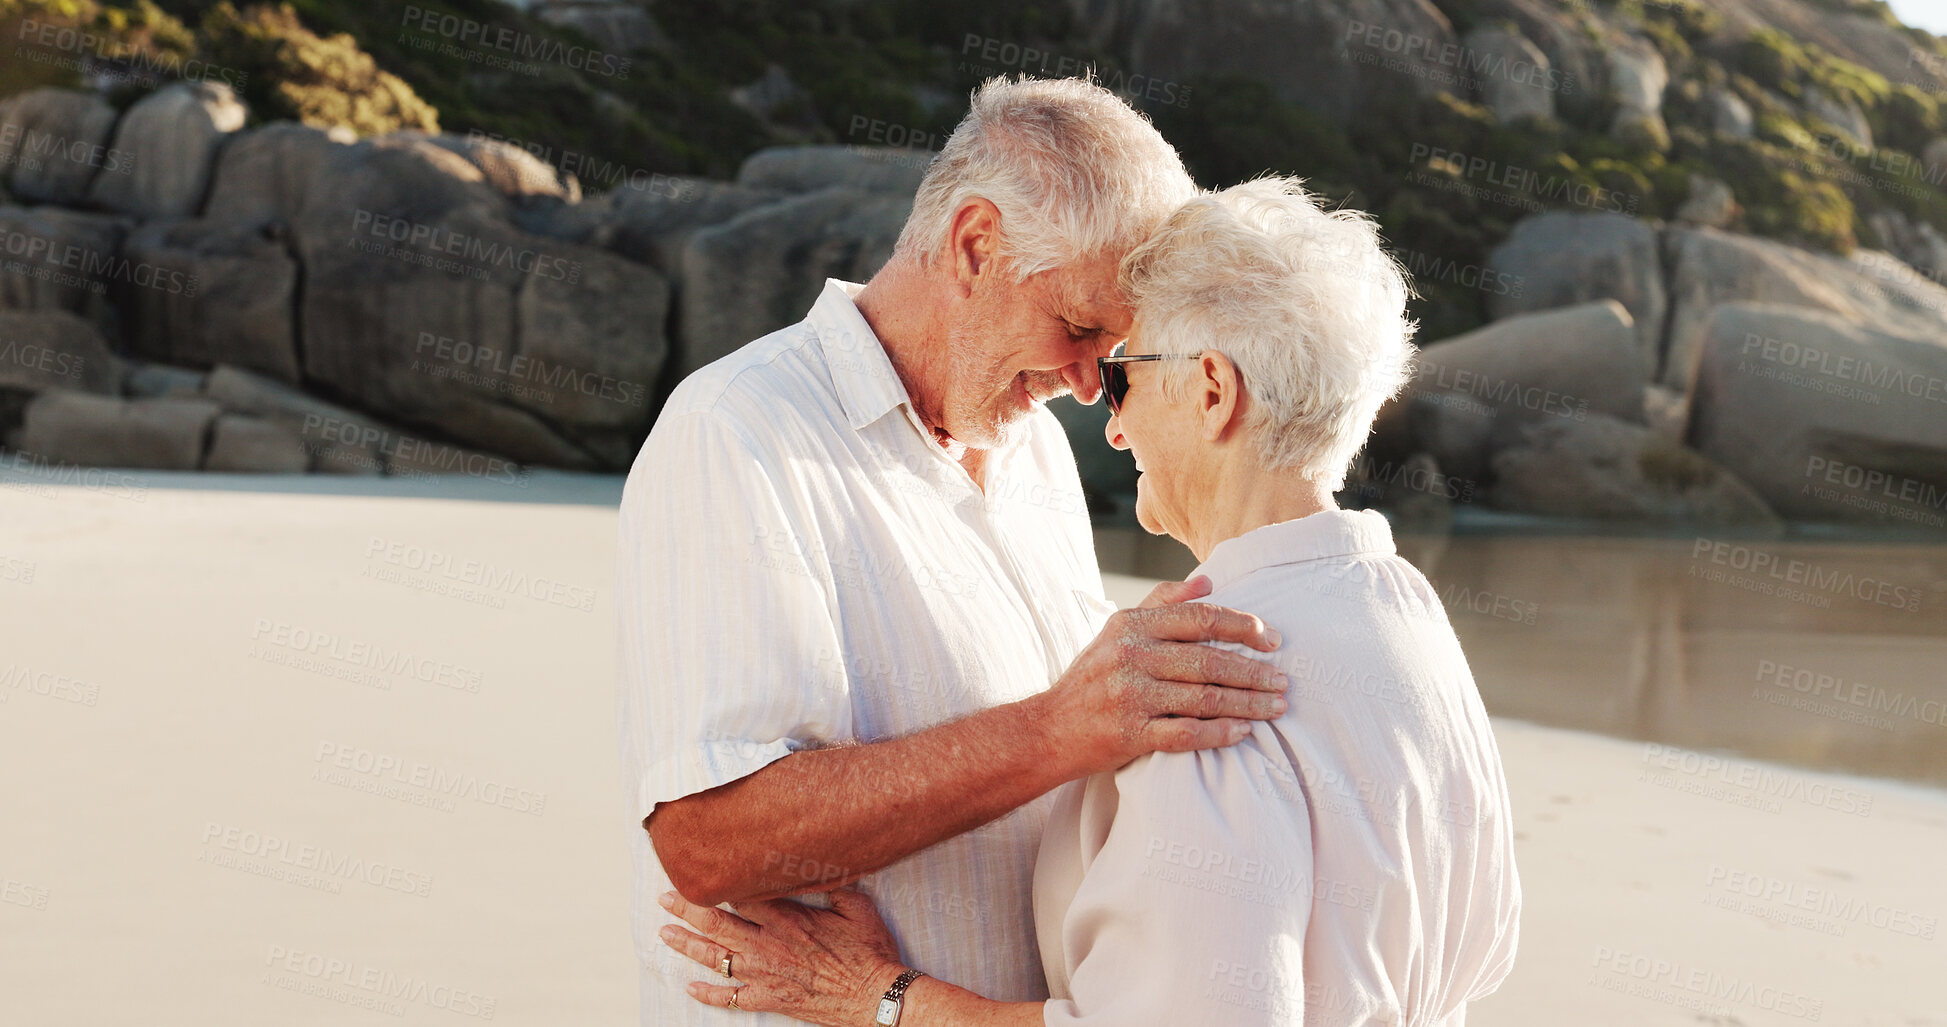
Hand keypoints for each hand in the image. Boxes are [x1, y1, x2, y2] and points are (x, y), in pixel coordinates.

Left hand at [659, 887, 906, 1025]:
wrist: (874, 997)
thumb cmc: (868, 953)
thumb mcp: (858, 909)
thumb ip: (836, 886)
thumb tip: (827, 862)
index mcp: (787, 919)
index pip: (741, 896)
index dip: (719, 884)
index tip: (703, 871)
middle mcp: (768, 945)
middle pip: (717, 924)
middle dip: (687, 909)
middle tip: (665, 898)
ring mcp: (765, 974)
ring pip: (715, 958)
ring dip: (688, 945)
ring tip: (666, 934)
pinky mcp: (769, 998)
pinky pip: (730, 997)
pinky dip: (709, 994)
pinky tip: (690, 987)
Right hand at [1041, 575, 1285, 774]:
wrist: (1047, 729)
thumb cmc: (1091, 678)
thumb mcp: (1117, 630)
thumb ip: (1161, 603)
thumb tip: (1208, 582)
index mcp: (1132, 625)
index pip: (1199, 618)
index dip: (1242, 626)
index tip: (1272, 639)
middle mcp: (1131, 656)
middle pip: (1209, 661)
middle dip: (1254, 672)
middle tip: (1283, 681)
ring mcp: (1130, 696)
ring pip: (1204, 697)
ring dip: (1247, 703)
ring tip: (1275, 708)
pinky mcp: (1129, 734)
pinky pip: (1185, 733)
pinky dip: (1219, 733)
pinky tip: (1242, 732)